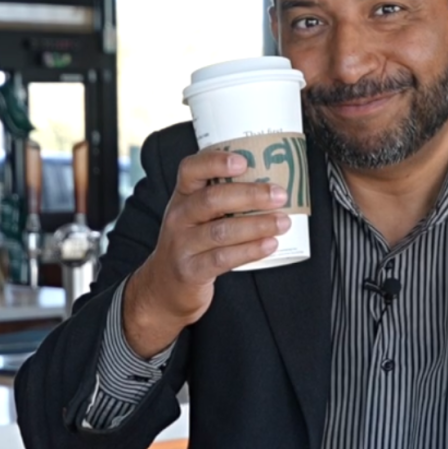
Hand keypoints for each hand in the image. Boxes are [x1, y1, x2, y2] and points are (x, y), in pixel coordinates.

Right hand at [123, 151, 290, 356]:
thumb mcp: (197, 216)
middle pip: (212, 199)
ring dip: (256, 225)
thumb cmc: (192, 243)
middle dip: (250, 195)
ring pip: (221, 231)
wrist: (164, 287)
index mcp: (183, 196)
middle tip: (280, 195)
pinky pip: (223, 259)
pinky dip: (250, 250)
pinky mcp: (191, 271)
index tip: (244, 161)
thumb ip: (223, 200)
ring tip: (283, 222)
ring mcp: (182, 245)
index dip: (216, 162)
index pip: (190, 169)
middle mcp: (178, 217)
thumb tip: (272, 186)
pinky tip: (270, 244)